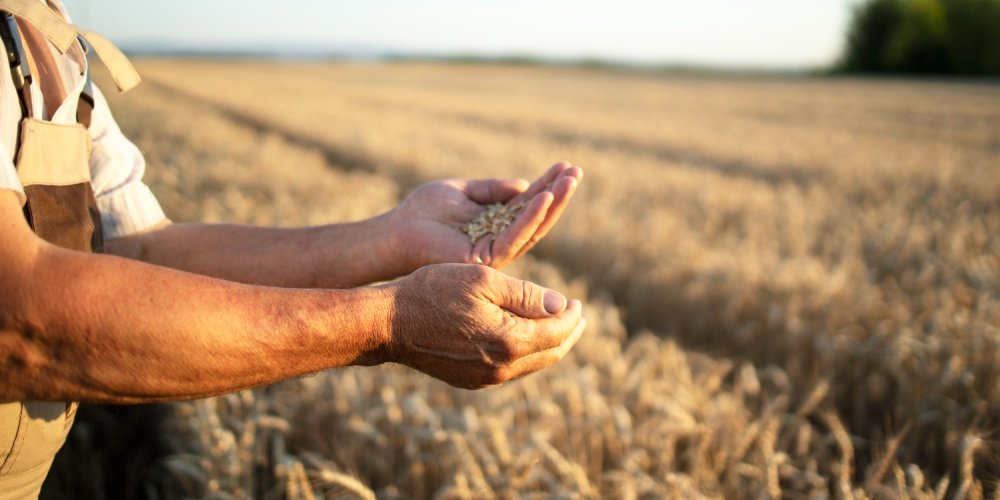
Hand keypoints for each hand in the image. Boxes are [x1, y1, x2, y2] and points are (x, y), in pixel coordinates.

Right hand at [380, 264, 585, 388]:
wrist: (389, 324)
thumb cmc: (434, 291)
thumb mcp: (484, 280)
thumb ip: (526, 295)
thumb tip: (562, 306)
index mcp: (509, 341)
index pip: (557, 332)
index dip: (572, 316)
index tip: (578, 301)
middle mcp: (501, 368)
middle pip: (550, 354)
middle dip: (568, 333)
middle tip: (577, 315)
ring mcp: (485, 379)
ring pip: (532, 364)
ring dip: (549, 344)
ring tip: (557, 326)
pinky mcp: (471, 380)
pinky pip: (511, 370)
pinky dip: (526, 353)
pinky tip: (524, 337)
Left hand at [390, 162, 582, 269]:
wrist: (396, 231)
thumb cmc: (423, 211)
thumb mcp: (463, 190)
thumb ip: (492, 188)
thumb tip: (524, 184)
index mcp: (496, 223)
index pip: (528, 203)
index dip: (548, 185)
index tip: (566, 166)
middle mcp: (500, 239)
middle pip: (537, 217)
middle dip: (558, 194)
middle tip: (577, 172)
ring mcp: (495, 252)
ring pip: (532, 228)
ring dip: (552, 204)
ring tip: (569, 181)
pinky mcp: (486, 258)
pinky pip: (514, 236)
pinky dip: (530, 217)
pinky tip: (544, 198)